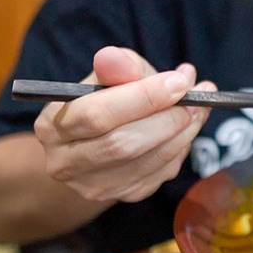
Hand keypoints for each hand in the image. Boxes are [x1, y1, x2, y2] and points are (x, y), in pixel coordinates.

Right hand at [33, 46, 215, 202]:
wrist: (93, 146)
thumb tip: (113, 57)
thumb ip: (115, 67)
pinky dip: (182, 145)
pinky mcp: (124, 195)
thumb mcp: (105, 77)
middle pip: (123, 144)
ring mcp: (95, 185)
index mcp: (53, 126)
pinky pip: (162, 171)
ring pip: (149, 161)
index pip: (97, 114)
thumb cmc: (102, 102)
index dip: (143, 97)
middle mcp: (66, 163)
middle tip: (196, 95)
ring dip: (183, 130)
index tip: (178, 80)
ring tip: (200, 105)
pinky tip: (188, 126)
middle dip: (168, 117)